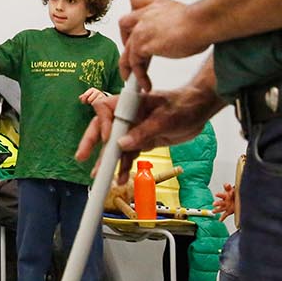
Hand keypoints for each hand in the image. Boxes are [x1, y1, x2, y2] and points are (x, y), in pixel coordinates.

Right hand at [75, 82, 225, 180]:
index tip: (107, 139)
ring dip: (108, 161)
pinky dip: (123, 166)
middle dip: (91, 143)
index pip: (105, 109)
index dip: (103, 124)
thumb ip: (143, 132)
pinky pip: (128, 154)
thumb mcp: (164, 119)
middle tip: (82, 156)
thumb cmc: (183, 106)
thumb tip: (121, 145)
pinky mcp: (141, 141)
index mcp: (129, 103)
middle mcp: (127, 115)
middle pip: (103, 128)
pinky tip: (120, 177)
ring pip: (114, 145)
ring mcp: (133, 129)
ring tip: (101, 176)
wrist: (199, 111)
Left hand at [119, 0, 209, 88]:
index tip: (137, 28)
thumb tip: (179, 34)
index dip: (136, 14)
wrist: (202, 23)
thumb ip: (173, 24)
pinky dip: (138, 76)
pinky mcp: (142, 45)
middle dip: (126, 40)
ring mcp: (141, 30)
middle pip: (124, 25)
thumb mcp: (185, 16)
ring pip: (127, 49)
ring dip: (129, 66)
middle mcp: (145, 15)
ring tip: (135, 79)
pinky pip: (134, 63)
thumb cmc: (200, 21)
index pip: (135, 0)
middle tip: (134, 55)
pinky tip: (145, 84)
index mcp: (155, 4)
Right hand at [212, 183, 237, 217]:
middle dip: (217, 203)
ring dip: (217, 210)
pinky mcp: (228, 211)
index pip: (221, 195)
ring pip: (220, 209)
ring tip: (213, 211)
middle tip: (214, 204)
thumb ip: (228, 187)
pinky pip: (225, 215)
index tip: (216, 194)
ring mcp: (226, 207)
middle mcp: (224, 202)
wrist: (237, 199)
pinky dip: (222, 218)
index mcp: (225, 196)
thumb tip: (226, 184)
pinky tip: (220, 220)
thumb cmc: (232, 194)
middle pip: (220, 202)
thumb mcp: (231, 190)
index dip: (219, 194)